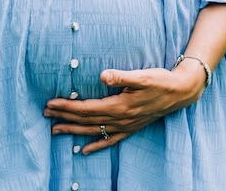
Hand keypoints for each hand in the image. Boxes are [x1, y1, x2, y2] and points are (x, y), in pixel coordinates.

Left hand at [43, 61, 206, 154]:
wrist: (181, 92)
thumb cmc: (161, 81)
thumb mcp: (142, 75)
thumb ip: (121, 76)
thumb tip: (102, 76)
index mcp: (119, 106)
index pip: (86, 109)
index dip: (67, 107)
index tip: (50, 104)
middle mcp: (120, 119)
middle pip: (86, 121)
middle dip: (64, 118)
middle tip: (45, 115)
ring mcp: (126, 126)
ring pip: (94, 131)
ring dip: (74, 131)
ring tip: (56, 131)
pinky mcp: (132, 127)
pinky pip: (110, 140)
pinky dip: (96, 145)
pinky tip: (85, 150)